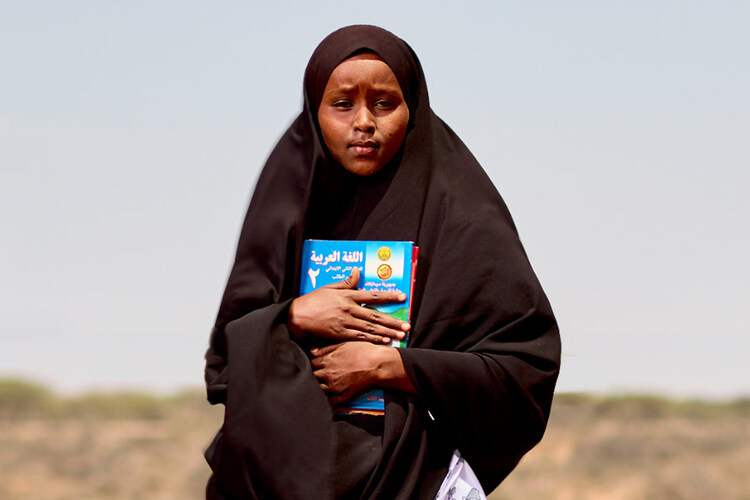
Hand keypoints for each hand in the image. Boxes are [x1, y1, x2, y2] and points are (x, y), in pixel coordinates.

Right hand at [288, 267, 409, 343]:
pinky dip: (372, 338)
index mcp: (347, 295)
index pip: (373, 295)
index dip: (389, 296)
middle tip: (407, 326)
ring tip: (400, 335)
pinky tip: (383, 341)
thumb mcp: (330, 287)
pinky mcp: (340, 333)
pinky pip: (360, 336)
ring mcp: (345, 322)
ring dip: (387, 332)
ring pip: (370, 327)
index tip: (403, 297)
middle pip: (375, 315)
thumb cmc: (314, 300)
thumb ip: (347, 282)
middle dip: (393, 321)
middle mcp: (349, 308)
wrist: (298, 316)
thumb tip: (358, 271)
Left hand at [310, 342, 414, 406]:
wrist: (378, 363)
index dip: (312, 363)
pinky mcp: (344, 395)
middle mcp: (328, 374)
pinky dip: (327, 401)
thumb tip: (312, 352)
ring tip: (320, 384)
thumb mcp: (343, 344)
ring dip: (318, 386)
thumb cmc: (363, 351)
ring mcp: (335, 386)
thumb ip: (326, 349)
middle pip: (313, 376)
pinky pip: (331, 401)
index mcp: (327, 361)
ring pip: (318, 389)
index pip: (311, 363)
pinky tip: (326, 398)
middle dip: (314, 374)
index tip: (315, 363)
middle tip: (317, 373)